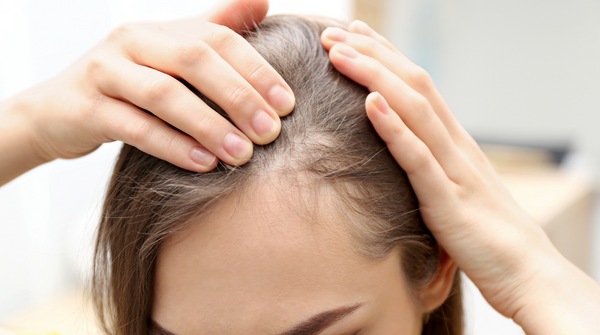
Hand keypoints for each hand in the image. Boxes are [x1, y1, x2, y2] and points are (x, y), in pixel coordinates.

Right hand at [0, 0, 294, 185]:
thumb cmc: (130, 85)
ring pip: (164, 95)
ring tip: (243, 154)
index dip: (257, 70)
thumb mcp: (170, 55)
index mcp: (161, 29)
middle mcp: (132, 41)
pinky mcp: (86, 108)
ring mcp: (105, 72)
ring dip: (209, 125)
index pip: (218, 39)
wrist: (59, 111)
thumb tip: (263, 2)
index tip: (288, 105)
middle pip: (194, 60)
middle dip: (238, 97)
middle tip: (271, 133)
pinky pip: (134, 126)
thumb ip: (214, 29)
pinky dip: (172, 145)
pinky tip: (203, 163)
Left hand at [321, 21, 599, 333]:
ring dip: (375, 77)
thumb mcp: (455, 190)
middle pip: (413, 86)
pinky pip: (418, 158)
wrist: (527, 273)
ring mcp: (454, 171)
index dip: (386, 57)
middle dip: (373, 55)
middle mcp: (456, 147)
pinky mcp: (449, 202)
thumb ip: (432, 167)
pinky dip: (394, 128)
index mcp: (455, 144)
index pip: (418, 87)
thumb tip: (404, 152)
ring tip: (342, 53)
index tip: (355, 36)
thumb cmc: (487, 235)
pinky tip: (371, 103)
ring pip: (414, 111)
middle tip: (334, 33)